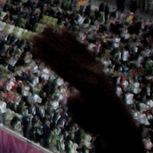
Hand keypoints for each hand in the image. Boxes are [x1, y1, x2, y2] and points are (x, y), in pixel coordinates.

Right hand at [28, 28, 140, 144]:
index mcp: (88, 87)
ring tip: (45, 28)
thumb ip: (76, 107)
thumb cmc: (95, 123)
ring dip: (58, 39)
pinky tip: (63, 32)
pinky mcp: (97, 67)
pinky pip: (83, 51)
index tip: (35, 48)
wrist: (117, 121)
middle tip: (34, 34)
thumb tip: (71, 96)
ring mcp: (96, 69)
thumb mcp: (83, 120)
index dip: (48, 59)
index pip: (64, 69)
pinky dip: (73, 41)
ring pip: (74, 51)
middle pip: (67, 57)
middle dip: (50, 45)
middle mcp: (93, 74)